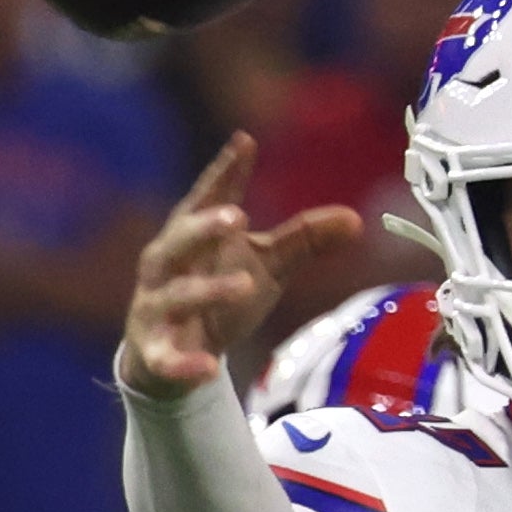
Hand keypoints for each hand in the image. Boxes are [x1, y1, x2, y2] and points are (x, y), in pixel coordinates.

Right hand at [116, 136, 362, 399]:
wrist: (171, 357)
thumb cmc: (218, 296)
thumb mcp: (264, 265)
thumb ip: (302, 240)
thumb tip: (357, 219)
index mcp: (190, 235)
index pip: (206, 197)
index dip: (225, 172)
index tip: (245, 142)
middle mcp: (166, 265)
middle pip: (179, 241)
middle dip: (204, 228)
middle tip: (238, 217)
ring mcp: (155, 309)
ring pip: (176, 296)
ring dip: (208, 290)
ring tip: (246, 285)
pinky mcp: (155, 353)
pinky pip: (167, 359)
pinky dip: (186, 363)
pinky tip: (209, 368)